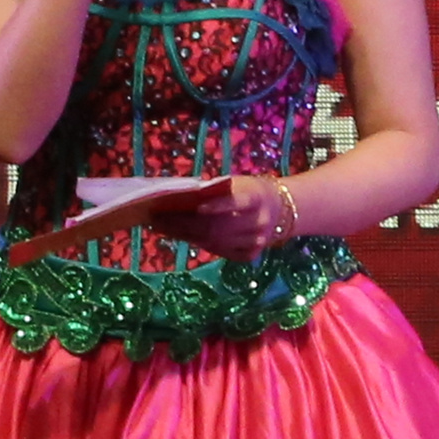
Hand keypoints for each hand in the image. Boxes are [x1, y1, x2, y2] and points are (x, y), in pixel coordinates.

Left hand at [132, 175, 287, 261]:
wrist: (280, 209)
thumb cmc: (248, 190)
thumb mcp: (236, 183)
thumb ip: (213, 190)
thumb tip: (176, 194)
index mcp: (256, 197)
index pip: (233, 203)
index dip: (211, 206)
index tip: (181, 206)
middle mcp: (259, 222)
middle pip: (216, 227)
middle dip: (183, 224)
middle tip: (157, 218)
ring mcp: (256, 241)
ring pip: (215, 242)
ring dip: (185, 235)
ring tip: (162, 227)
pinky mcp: (251, 254)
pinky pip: (221, 253)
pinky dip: (200, 245)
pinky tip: (182, 237)